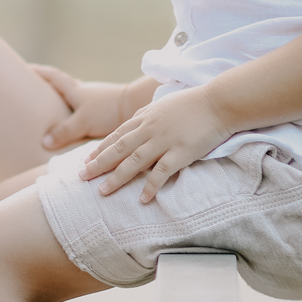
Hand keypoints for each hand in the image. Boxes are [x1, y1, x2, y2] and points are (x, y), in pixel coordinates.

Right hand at [35, 65, 129, 151]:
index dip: (38, 72)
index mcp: (74, 89)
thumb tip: (44, 142)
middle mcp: (82, 92)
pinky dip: (73, 114)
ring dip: (60, 102)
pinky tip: (70, 125)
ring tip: (47, 111)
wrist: (135, 108)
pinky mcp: (101, 111)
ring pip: (71, 99)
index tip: (25, 67)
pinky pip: (81, 111)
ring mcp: (92, 101)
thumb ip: (64, 131)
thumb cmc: (108, 110)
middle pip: (60, 85)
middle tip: (31, 90)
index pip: (52, 76)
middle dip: (46, 86)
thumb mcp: (82, 121)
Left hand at [80, 85, 229, 201]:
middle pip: (118, 149)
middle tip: (82, 176)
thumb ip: (148, 114)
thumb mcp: (164, 104)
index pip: (117, 135)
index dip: (100, 149)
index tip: (85, 160)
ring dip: (116, 178)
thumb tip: (135, 121)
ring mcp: (164, 141)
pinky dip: (150, 186)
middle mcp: (150, 129)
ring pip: (133, 161)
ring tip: (102, 192)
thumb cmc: (194, 103)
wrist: (219, 102)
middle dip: (98, 164)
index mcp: (145, 117)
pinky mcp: (180, 152)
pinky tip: (142, 199)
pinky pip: (161, 172)